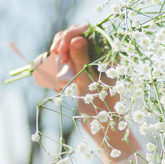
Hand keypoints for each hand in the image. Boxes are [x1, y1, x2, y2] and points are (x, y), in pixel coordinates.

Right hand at [41, 23, 139, 163]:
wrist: (103, 131)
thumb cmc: (101, 110)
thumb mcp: (88, 83)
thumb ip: (82, 60)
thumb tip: (77, 37)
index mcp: (109, 56)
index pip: (87, 31)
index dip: (70, 35)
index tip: (59, 50)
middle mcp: (100, 57)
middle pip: (74, 37)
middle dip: (61, 47)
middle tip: (56, 61)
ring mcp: (89, 64)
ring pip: (66, 50)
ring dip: (56, 60)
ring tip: (57, 79)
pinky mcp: (80, 73)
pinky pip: (63, 63)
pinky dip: (55, 70)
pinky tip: (56, 85)